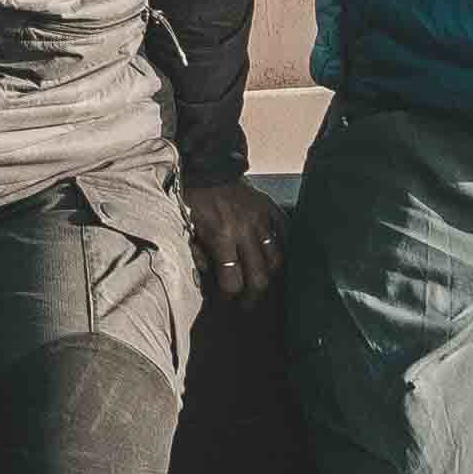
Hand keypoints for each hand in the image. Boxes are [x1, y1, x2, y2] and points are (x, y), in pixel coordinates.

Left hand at [184, 175, 280, 306]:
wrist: (209, 168)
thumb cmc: (195, 200)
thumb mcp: (188, 228)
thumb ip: (199, 255)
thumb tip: (211, 279)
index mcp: (221, 236)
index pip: (232, 280)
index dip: (230, 296)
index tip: (227, 302)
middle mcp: (245, 231)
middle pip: (259, 276)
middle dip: (253, 297)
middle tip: (248, 306)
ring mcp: (261, 220)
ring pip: (276, 259)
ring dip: (270, 277)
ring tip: (263, 286)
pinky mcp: (270, 210)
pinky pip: (284, 236)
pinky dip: (283, 250)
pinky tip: (278, 261)